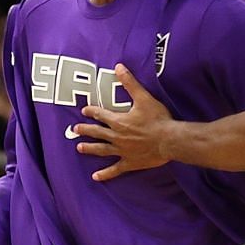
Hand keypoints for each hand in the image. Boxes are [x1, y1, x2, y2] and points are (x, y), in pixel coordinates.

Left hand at [73, 66, 173, 180]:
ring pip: (101, 150)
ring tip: (79, 148)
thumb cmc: (158, 119)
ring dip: (90, 149)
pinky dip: (105, 174)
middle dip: (85, 130)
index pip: (101, 115)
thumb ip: (130, 83)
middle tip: (75, 130)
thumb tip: (118, 67)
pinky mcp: (129, 162)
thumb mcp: (144, 97)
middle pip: (97, 133)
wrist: (169, 140)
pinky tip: (95, 177)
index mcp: (119, 121)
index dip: (92, 112)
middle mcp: (116, 136)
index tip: (84, 110)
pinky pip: (114, 169)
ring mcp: (121, 151)